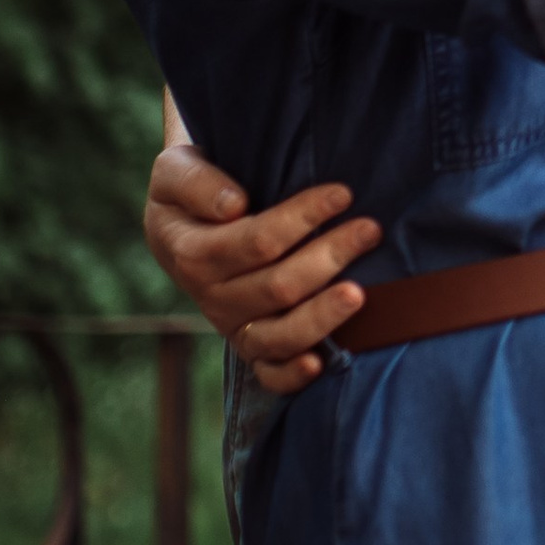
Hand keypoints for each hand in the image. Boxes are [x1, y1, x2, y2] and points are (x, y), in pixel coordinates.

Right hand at [143, 141, 379, 397]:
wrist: (186, 222)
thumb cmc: (192, 189)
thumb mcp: (175, 169)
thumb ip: (196, 182)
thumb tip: (234, 207)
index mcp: (192, 253)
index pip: (256, 241)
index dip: (301, 218)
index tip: (342, 193)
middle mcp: (211, 298)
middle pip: (277, 287)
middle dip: (329, 256)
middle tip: (370, 229)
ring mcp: (233, 327)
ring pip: (278, 335)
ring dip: (322, 315)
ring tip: (360, 292)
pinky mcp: (251, 347)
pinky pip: (269, 373)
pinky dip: (292, 376)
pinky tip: (320, 364)